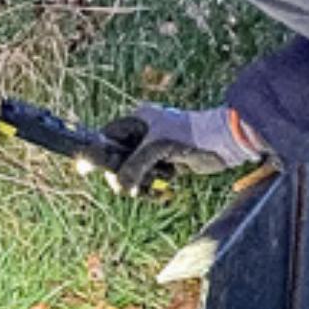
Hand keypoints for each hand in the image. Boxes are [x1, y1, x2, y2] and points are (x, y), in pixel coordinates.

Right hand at [100, 101, 264, 196]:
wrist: (223, 143)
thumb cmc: (190, 135)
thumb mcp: (156, 148)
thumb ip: (133, 166)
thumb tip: (119, 186)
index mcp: (138, 119)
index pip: (109, 137)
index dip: (99, 154)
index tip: (86, 170)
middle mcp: (144, 132)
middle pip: (118, 157)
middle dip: (123, 174)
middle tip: (129, 187)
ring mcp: (155, 148)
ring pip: (133, 170)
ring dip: (140, 182)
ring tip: (153, 185)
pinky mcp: (166, 162)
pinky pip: (148, 178)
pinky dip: (151, 186)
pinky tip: (161, 189)